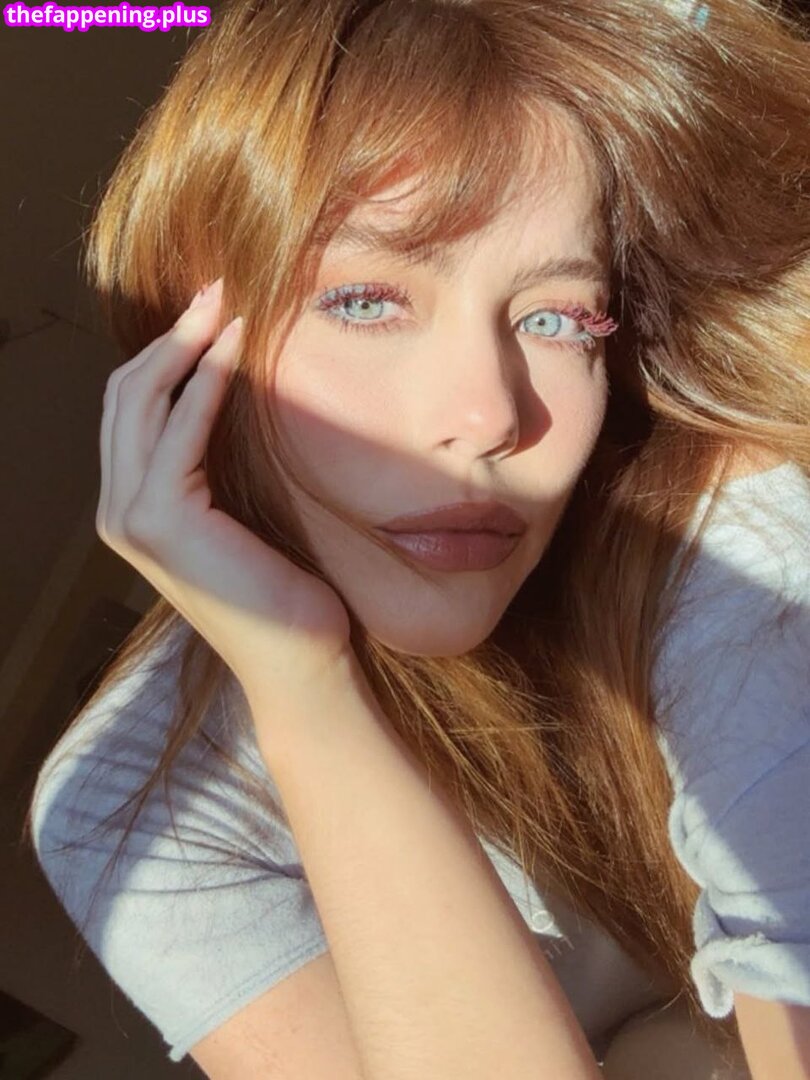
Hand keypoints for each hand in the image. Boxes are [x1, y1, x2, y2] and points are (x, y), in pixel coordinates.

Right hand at [96, 278, 352, 700]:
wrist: (297, 654)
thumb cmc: (281, 590)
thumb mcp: (238, 515)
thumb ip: (211, 467)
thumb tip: (226, 397)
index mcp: (133, 507)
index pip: (131, 410)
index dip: (164, 354)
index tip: (209, 311)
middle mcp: (118, 511)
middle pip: (125, 396)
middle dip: (169, 336)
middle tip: (215, 290)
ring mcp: (132, 517)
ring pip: (141, 401)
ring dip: (183, 344)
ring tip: (224, 303)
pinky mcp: (162, 521)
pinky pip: (181, 428)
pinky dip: (207, 380)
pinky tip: (236, 345)